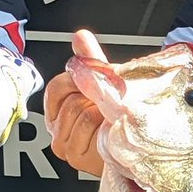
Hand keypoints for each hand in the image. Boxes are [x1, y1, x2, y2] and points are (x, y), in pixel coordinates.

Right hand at [44, 30, 105, 178]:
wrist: (136, 146)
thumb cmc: (118, 117)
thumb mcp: (104, 84)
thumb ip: (90, 59)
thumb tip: (80, 35)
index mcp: (57, 110)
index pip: (56, 87)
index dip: (77, 80)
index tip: (94, 82)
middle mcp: (56, 129)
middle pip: (69, 98)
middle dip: (93, 96)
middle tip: (108, 105)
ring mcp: (64, 145)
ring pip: (79, 110)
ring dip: (100, 110)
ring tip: (109, 118)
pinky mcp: (75, 156)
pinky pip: (87, 123)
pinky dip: (102, 122)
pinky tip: (110, 130)